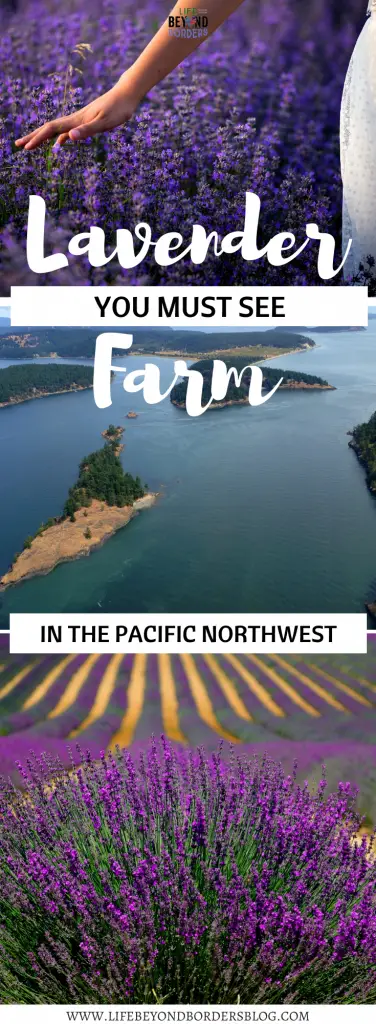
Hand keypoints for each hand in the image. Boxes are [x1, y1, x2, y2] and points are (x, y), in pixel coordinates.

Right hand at [15, 81, 138, 150]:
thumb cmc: (118, 108)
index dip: (38, 139)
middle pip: (49, 129)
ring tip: (32, 145)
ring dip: (43, 137)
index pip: (51, 130)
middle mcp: (75, 119)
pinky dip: (60, 138)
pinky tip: (59, 144)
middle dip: (33, 137)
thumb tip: (68, 138)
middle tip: (18, 145)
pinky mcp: (87, 121)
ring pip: (56, 130)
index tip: (26, 148)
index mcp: (76, 120)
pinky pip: (68, 131)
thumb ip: (87, 130)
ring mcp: (80, 120)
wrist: (126, 94)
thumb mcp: (104, 122)